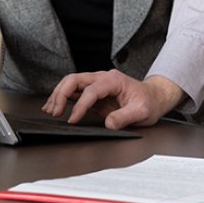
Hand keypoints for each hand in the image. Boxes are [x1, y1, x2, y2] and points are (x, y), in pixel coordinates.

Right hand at [43, 72, 184, 129]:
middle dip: (61, 94)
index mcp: (114, 80)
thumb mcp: (142, 111)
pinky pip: (74, 91)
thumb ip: (125, 117)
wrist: (153, 98)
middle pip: (75, 79)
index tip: (72, 120)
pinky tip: (55, 106)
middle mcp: (103, 78)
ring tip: (50, 110)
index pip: (91, 90)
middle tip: (54, 112)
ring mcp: (97, 84)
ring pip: (71, 82)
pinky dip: (62, 97)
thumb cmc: (148, 102)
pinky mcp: (94, 92)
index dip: (80, 105)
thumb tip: (109, 124)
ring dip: (58, 94)